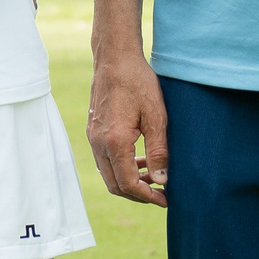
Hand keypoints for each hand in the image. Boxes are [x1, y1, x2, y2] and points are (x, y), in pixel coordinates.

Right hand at [89, 50, 168, 207]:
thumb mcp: (156, 117)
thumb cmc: (138, 83)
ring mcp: (93, 137)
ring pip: (108, 174)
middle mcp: (99, 143)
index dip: (147, 197)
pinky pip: (104, 160)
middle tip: (161, 193)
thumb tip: (162, 180)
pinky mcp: (93, 131)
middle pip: (115, 185)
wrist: (115, 58)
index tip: (166, 199)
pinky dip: (121, 167)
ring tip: (153, 176)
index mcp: (115, 141)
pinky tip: (139, 160)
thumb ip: (158, 151)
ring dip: (129, 181)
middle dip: (138, 194)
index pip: (128, 183)